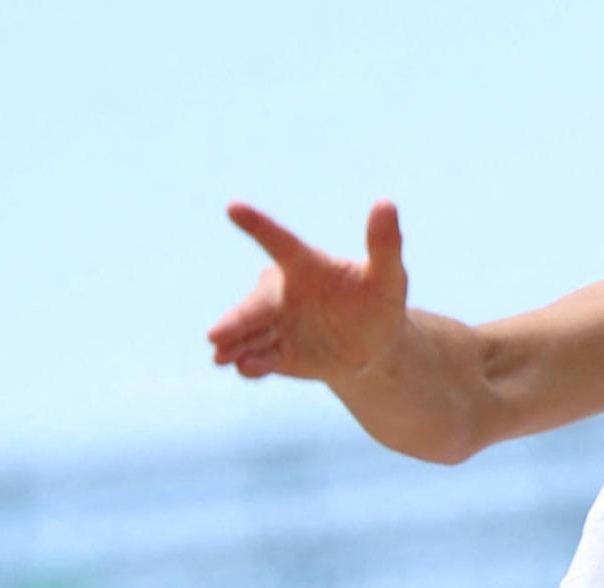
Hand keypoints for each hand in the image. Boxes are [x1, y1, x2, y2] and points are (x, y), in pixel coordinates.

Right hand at [206, 200, 408, 380]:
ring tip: (220, 356)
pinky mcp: (277, 354)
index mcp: (305, 264)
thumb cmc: (378, 299)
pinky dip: (253, 364)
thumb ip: (384, 243)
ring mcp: (277, 325)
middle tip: (215, 334)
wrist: (373, 344)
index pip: (280, 242)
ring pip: (251, 333)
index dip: (259, 226)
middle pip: (256, 305)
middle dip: (237, 320)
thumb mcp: (388, 275)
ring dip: (235, 343)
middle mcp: (283, 293)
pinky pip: (262, 359)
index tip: (233, 207)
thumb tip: (386, 203)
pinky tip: (245, 368)